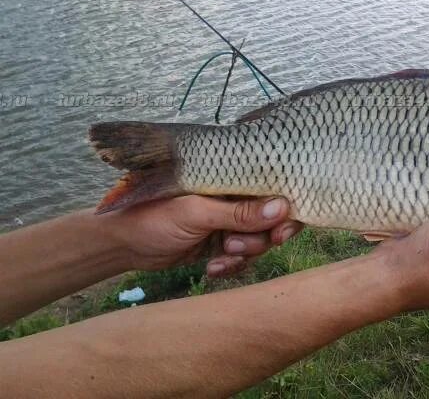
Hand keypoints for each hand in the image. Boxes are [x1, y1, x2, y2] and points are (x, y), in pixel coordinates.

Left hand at [101, 196, 303, 277]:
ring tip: (220, 256)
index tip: (279, 234)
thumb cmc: (154, 216)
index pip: (273, 191)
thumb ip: (239, 212)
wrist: (123, 245)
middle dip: (259, 239)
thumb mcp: (198, 213)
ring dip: (242, 253)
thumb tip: (283, 207)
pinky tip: (212, 269)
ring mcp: (229, 221)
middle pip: (272, 221)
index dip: (284, 213)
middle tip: (235, 247)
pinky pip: (242, 257)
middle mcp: (235, 198)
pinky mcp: (221, 243)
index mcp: (232, 179)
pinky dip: (231, 265)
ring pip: (258, 241)